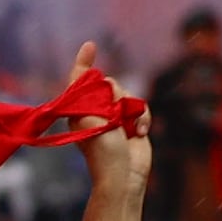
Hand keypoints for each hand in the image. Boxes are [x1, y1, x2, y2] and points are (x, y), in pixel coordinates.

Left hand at [83, 44, 151, 200]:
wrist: (123, 174)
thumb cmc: (102, 149)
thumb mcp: (89, 116)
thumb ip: (93, 92)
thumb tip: (102, 79)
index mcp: (79, 108)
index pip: (79, 79)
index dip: (84, 61)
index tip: (90, 46)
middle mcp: (96, 110)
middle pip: (109, 83)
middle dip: (116, 95)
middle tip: (113, 115)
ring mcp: (115, 117)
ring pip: (128, 94)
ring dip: (130, 109)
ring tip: (126, 128)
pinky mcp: (132, 123)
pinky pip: (141, 107)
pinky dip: (142, 118)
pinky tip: (138, 133)